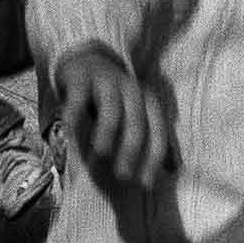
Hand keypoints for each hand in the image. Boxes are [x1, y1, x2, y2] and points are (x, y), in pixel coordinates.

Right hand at [57, 47, 171, 188]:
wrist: (88, 59)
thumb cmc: (115, 97)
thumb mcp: (137, 114)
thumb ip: (152, 137)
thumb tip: (173, 170)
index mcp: (149, 101)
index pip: (158, 132)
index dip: (154, 158)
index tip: (146, 184)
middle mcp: (132, 90)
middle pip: (137, 123)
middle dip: (131, 151)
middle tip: (123, 176)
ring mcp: (107, 82)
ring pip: (111, 108)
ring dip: (108, 133)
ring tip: (101, 154)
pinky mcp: (82, 78)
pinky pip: (79, 96)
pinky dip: (75, 111)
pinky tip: (70, 127)